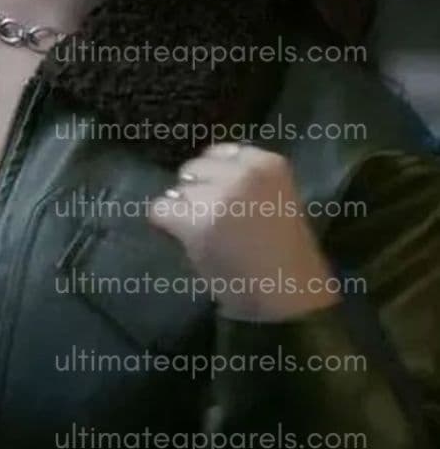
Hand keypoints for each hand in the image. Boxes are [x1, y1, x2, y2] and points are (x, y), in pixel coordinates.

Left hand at [147, 142, 340, 320]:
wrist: (289, 297)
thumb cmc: (283, 253)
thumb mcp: (274, 199)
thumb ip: (242, 179)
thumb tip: (196, 173)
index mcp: (269, 163)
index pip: (220, 151)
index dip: (214, 175)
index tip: (223, 198)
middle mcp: (244, 172)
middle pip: (194, 167)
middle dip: (197, 191)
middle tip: (214, 221)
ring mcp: (219, 196)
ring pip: (177, 190)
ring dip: (184, 211)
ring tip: (207, 236)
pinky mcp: (196, 222)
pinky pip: (159, 210)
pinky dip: (165, 226)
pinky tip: (187, 242)